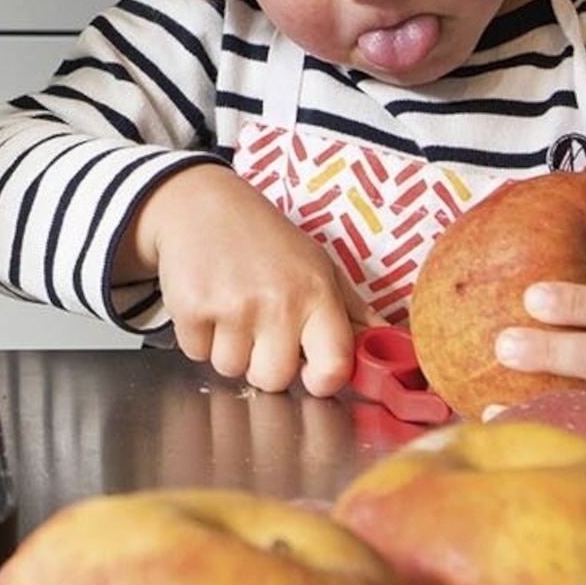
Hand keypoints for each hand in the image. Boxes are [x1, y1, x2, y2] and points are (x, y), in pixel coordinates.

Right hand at [128, 166, 364, 397]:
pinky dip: (198, 336)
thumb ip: (353, 312)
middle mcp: (279, 301)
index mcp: (317, 292)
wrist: (201, 204)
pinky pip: (197, 353)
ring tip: (231, 307)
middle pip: (274, 379)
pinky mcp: (192, 307)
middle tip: (259, 325)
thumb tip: (393, 346)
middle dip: (263, 362)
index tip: (310, 373)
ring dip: (228, 348)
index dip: (321, 380)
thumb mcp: (319, 265)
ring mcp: (233, 305)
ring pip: (231, 369)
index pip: (334, 366)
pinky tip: (207, 301)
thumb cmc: (266, 239)